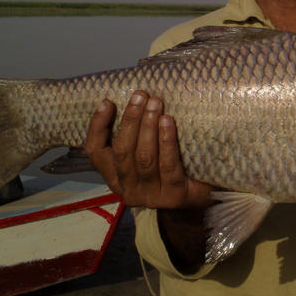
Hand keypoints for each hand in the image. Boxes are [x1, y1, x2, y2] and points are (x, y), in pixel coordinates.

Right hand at [85, 90, 212, 208]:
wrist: (199, 199)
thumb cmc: (170, 167)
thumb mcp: (146, 152)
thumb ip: (134, 135)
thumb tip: (128, 100)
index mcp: (115, 177)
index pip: (95, 152)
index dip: (97, 127)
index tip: (108, 102)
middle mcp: (128, 189)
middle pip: (122, 152)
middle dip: (130, 120)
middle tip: (140, 96)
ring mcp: (151, 196)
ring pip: (144, 158)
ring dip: (148, 126)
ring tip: (155, 103)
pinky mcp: (174, 196)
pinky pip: (168, 165)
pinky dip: (167, 141)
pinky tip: (168, 122)